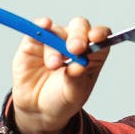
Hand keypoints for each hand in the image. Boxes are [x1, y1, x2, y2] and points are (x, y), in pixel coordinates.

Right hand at [11, 16, 111, 133]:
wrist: (38, 109)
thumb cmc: (62, 99)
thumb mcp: (74, 94)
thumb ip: (77, 78)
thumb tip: (78, 64)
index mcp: (92, 54)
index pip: (101, 37)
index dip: (100, 33)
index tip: (96, 38)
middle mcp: (74, 43)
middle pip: (80, 28)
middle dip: (78, 36)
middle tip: (75, 49)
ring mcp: (54, 41)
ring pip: (58, 31)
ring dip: (56, 47)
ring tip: (54, 65)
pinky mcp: (33, 42)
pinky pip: (38, 28)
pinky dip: (41, 24)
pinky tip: (44, 25)